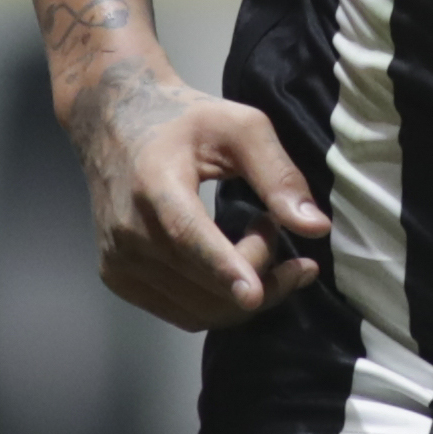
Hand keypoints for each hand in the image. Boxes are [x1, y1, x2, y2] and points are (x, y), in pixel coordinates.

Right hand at [66, 58, 327, 329]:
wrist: (116, 125)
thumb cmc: (184, 121)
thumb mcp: (240, 127)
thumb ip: (278, 174)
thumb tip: (316, 228)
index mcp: (154, 183)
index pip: (187, 235)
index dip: (223, 267)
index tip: (255, 294)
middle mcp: (128, 230)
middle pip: (201, 281)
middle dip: (260, 274)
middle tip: (280, 231)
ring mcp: (118, 261)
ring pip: (197, 309)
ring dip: (245, 294)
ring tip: (263, 244)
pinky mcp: (118, 279)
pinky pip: (181, 313)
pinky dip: (219, 302)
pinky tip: (234, 266)